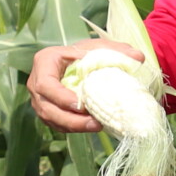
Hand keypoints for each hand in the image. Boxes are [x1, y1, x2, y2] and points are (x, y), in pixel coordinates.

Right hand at [27, 38, 143, 133]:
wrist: (79, 61)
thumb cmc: (86, 53)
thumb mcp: (101, 47)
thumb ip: (118, 50)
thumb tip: (139, 58)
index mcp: (44, 61)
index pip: (46, 85)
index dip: (61, 98)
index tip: (82, 104)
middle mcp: (35, 81)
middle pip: (47, 108)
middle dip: (70, 120)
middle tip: (95, 124)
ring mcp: (39, 99)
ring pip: (51, 119)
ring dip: (73, 127)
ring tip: (97, 127)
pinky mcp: (47, 111)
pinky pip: (56, 124)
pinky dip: (73, 128)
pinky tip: (91, 126)